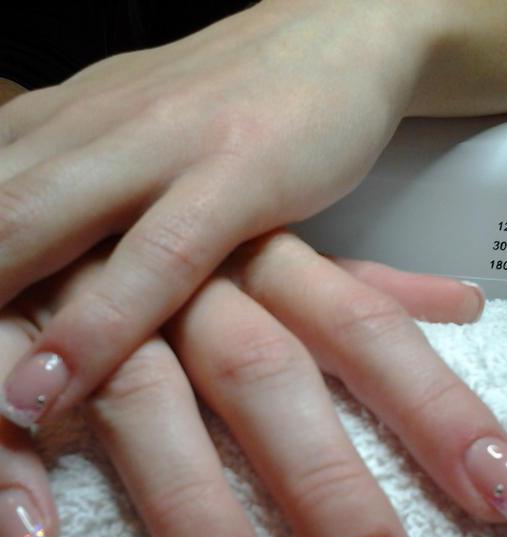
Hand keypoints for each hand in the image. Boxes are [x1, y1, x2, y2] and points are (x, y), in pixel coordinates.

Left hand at [0, 0, 435, 426]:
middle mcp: (81, 131)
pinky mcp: (235, 174)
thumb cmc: (222, 106)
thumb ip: (66, 196)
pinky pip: (152, 259)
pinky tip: (48, 386)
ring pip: (31, 230)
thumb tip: (17, 268)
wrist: (330, 32)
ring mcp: (157, 149)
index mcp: (49, 126)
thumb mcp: (126, 146)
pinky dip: (94, 327)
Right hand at [0, 231, 506, 536]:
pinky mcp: (2, 319)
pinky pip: (3, 396)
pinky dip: (11, 464)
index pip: (367, 330)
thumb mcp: (272, 228)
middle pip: (271, 381)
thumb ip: (353, 277)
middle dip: (334, 496)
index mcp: (260, 252)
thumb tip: (458, 302)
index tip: (506, 496)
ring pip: (146, 404)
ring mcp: (90, 302)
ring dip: (195, 512)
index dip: (439, 410)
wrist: (68, 125)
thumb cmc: (186, 193)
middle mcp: (188, 281)